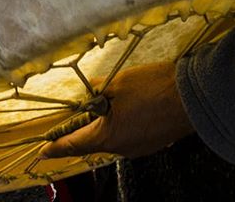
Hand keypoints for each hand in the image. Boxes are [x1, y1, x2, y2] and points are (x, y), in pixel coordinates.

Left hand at [40, 62, 192, 159]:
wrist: (192, 98)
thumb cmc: (152, 88)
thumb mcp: (118, 83)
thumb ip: (98, 90)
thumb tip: (90, 93)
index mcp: (108, 136)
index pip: (74, 144)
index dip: (56, 146)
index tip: (42, 151)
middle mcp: (121, 148)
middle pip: (94, 140)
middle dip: (81, 129)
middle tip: (70, 120)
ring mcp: (138, 147)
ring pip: (113, 136)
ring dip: (105, 123)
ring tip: (103, 105)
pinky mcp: (152, 142)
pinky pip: (129, 134)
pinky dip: (121, 123)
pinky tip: (127, 107)